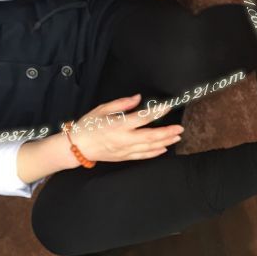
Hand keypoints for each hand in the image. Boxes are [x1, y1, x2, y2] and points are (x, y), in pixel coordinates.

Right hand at [17, 94, 181, 183]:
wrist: (76, 146)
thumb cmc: (88, 125)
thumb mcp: (102, 109)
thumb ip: (121, 104)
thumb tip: (137, 98)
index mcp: (118, 125)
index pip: (141, 118)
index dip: (156, 112)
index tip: (167, 107)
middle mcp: (123, 139)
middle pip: (150, 136)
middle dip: (167, 132)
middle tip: (179, 128)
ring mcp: (124, 150)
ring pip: (149, 147)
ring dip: (164, 142)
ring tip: (176, 137)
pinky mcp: (123, 157)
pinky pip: (142, 156)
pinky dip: (154, 153)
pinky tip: (163, 148)